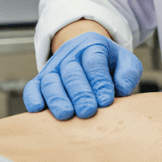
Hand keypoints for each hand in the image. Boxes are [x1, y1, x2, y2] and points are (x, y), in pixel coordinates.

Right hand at [22, 31, 142, 119]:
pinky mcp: (40, 81)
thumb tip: (121, 89)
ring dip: (57, 98)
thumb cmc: (109, 65)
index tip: (106, 101)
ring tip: (66, 114)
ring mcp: (54, 68)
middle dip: (79, 93)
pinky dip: (32, 97)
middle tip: (87, 111)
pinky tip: (38, 109)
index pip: (94, 62)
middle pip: (72, 72)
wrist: (87, 55)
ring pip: (51, 80)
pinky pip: (32, 87)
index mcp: (92, 47)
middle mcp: (70, 55)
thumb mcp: (126, 62)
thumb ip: (129, 72)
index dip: (99, 81)